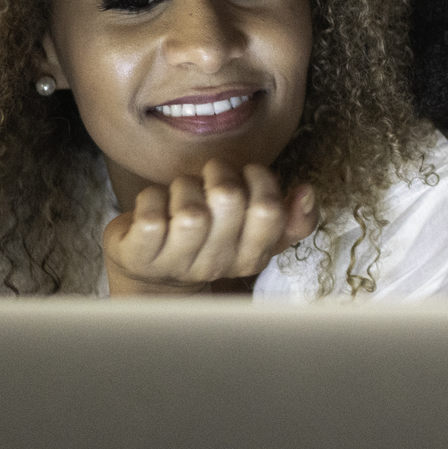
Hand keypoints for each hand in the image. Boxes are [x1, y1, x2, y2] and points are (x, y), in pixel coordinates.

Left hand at [103, 160, 316, 295]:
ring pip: (190, 211)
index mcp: (250, 257)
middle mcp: (217, 265)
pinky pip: (152, 214)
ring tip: (181, 194)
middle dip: (218, 172)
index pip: (270, 211)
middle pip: (229, 199)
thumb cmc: (205, 242)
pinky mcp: (141, 256)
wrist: (151, 277)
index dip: (259, 179)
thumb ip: (291, 218)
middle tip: (209, 177)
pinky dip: (151, 197)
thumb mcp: (252, 234)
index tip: (246, 175)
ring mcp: (177, 263)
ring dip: (184, 186)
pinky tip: (154, 206)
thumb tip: (306, 191)